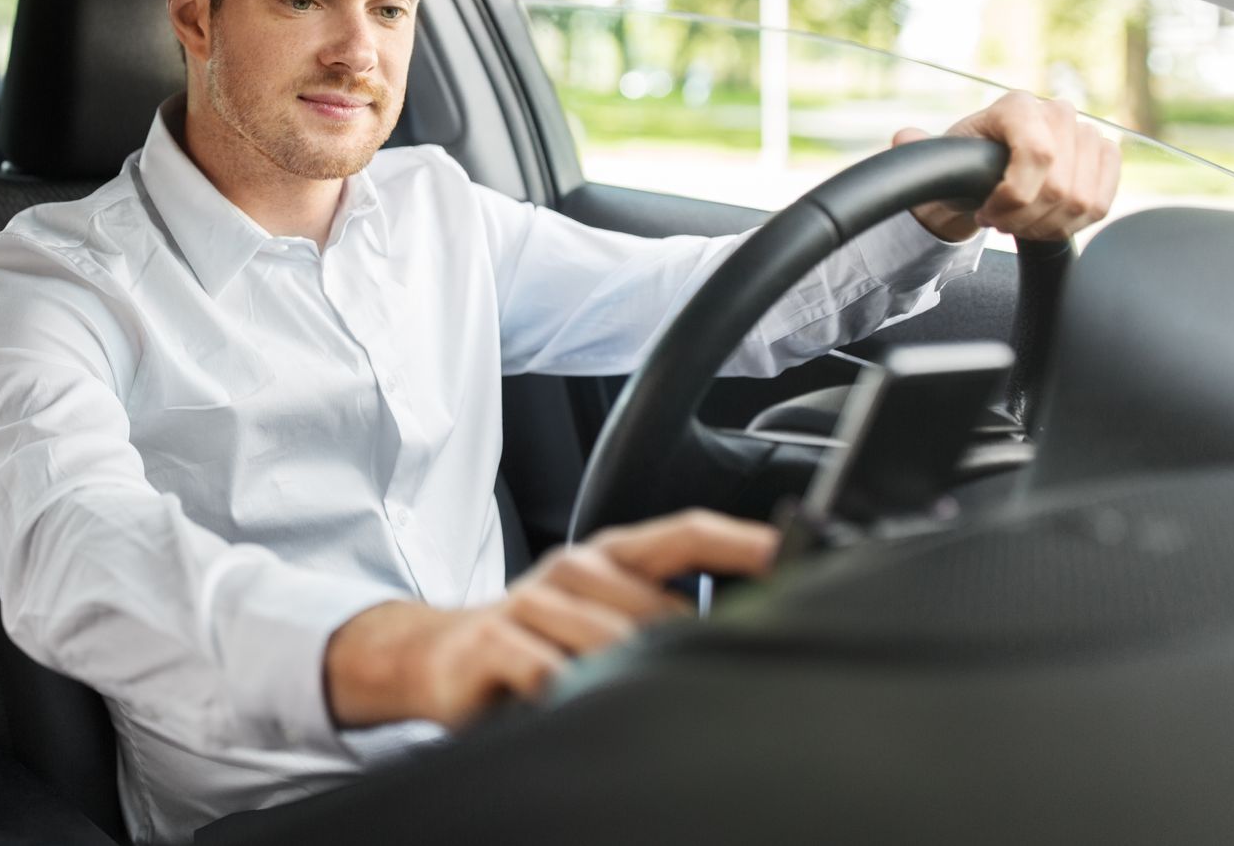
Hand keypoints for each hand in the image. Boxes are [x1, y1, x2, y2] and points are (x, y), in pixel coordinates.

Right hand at [324, 509, 777, 730]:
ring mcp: (532, 600)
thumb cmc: (537, 637)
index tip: (791, 553)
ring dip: (615, 676)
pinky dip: (564, 692)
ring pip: (610, 643)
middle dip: (677, 648)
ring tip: (601, 692)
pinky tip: (560, 699)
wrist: (441, 656)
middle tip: (668, 678)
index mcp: (611, 557)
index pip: (686, 534)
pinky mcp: (494, 640)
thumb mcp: (604, 617)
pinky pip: (551, 673)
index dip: (741, 542)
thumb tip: (745, 626)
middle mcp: (575, 569)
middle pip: (658, 609)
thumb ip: (663, 614)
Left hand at [897, 91, 1120, 243]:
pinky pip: (1100, 204)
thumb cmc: (965, 166)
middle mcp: (1057, 112)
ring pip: (1082, 200)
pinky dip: (1071, 225)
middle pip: (1060, 186)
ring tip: (1019, 226)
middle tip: (1000, 225)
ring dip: (1047, 226)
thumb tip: (904, 137)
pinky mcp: (1106, 157)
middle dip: (1025, 219)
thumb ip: (920, 151)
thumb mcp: (939, 159)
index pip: (1038, 154)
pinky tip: (1044, 226)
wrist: (992, 171)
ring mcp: (1086, 133)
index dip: (1014, 197)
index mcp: (1017, 106)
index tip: (987, 214)